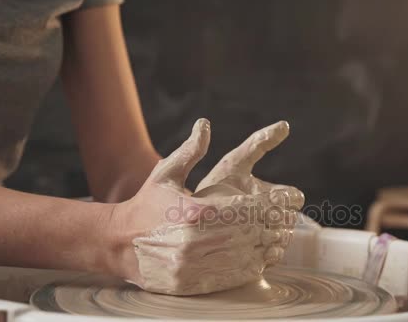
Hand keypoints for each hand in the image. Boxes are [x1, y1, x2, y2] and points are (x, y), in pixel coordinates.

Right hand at [106, 119, 302, 294]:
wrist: (117, 243)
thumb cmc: (145, 205)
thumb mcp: (166, 173)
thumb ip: (190, 151)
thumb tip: (204, 125)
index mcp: (196, 211)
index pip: (249, 207)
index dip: (272, 203)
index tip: (285, 199)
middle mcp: (198, 241)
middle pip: (253, 232)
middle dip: (275, 224)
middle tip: (289, 219)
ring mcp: (196, 265)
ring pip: (248, 256)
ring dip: (270, 245)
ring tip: (281, 237)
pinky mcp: (193, 283)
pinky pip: (234, 276)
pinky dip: (255, 266)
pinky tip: (262, 257)